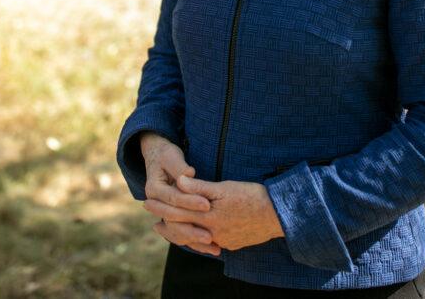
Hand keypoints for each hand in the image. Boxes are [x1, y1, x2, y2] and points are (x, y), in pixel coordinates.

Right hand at [139, 132, 218, 254]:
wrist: (158, 159)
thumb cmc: (167, 156)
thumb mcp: (171, 157)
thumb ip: (179, 167)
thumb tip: (189, 173)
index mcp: (154, 189)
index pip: (174, 198)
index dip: (190, 201)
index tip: (207, 205)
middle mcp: (156, 204)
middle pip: (174, 221)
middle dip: (193, 228)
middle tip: (210, 235)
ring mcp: (164, 213)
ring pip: (178, 232)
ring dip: (195, 241)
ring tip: (214, 247)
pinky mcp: (172, 218)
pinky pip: (182, 234)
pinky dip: (194, 241)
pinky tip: (210, 248)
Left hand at [144, 174, 284, 251]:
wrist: (278, 214)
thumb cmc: (251, 196)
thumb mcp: (224, 187)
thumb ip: (199, 186)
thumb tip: (179, 180)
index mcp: (207, 217)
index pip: (177, 212)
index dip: (161, 206)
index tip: (147, 202)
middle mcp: (212, 233)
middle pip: (182, 229)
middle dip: (166, 223)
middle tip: (152, 219)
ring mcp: (222, 241)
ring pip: (194, 240)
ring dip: (180, 234)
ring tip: (168, 229)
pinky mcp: (232, 244)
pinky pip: (209, 243)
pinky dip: (198, 239)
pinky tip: (196, 235)